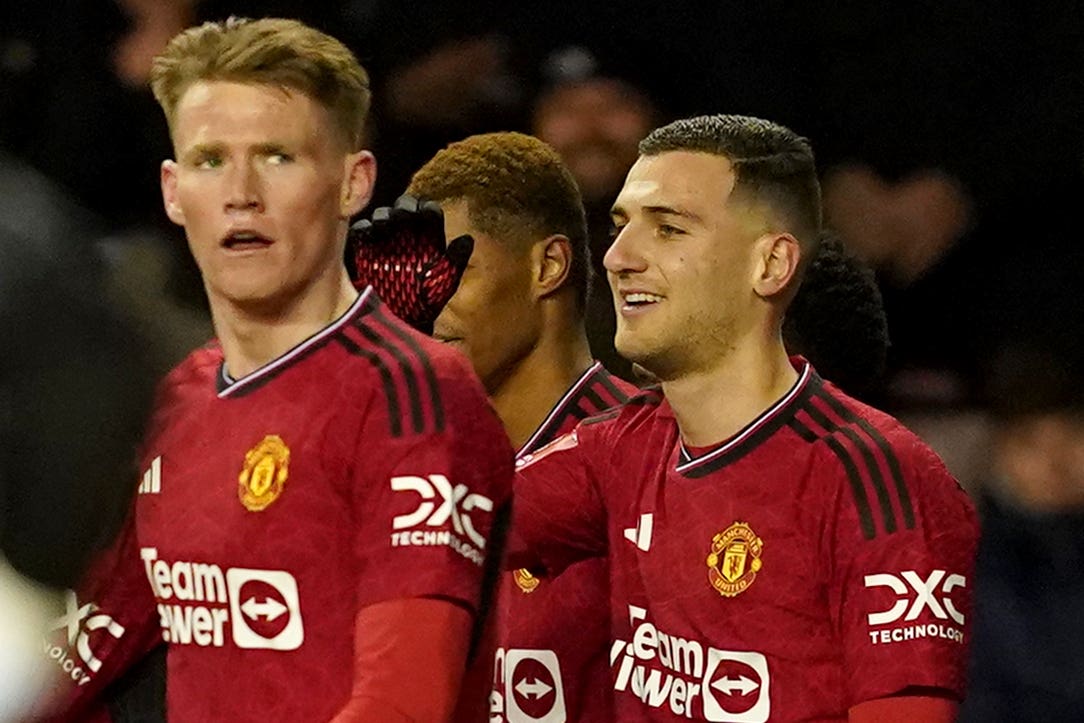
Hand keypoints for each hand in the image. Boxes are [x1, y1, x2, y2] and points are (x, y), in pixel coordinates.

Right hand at [350, 195, 472, 333]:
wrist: (402, 318)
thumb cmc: (427, 300)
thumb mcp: (446, 281)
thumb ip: (456, 260)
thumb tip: (468, 239)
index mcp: (429, 235)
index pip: (429, 211)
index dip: (428, 209)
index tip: (427, 214)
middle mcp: (408, 231)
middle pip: (405, 205)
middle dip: (404, 206)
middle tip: (403, 215)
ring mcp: (386, 237)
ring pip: (383, 213)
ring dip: (384, 215)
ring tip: (385, 224)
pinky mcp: (366, 247)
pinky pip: (362, 230)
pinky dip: (364, 227)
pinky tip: (369, 232)